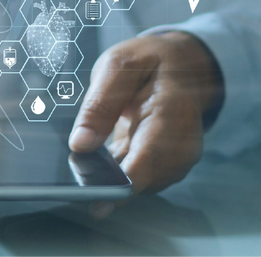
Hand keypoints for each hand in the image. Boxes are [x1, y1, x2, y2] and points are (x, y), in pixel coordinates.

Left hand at [68, 31, 220, 217]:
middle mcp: (182, 141)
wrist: (182, 66)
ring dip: (112, 180)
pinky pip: (137, 178)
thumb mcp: (118, 66)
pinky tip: (97, 166)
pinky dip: (117, 176)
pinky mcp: (165, 164)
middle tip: (78, 178)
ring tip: (86, 166)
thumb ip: (99, 104)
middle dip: (110, 184)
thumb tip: (80, 144)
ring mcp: (177, 156)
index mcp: (172, 110)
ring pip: (140, 184)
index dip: (124, 184)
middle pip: (145, 179)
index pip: (150, 158)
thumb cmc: (150, 62)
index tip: (98, 199)